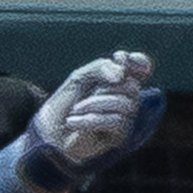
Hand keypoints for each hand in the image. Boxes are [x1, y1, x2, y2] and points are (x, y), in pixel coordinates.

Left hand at [28, 48, 159, 176]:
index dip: (137, 60)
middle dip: (105, 88)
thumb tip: (121, 75)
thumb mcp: (81, 77)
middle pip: (132, 86)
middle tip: (84, 95)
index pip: (142, 66)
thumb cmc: (66, 103)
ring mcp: (126, 117)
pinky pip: (116, 121)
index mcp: (120, 81)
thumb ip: (102, 68)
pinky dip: (89, 119)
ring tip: (75, 110)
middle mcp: (127, 98)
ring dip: (94, 104)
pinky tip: (72, 122)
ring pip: (124, 104)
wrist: (51, 132)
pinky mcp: (120, 136)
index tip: (119, 57)